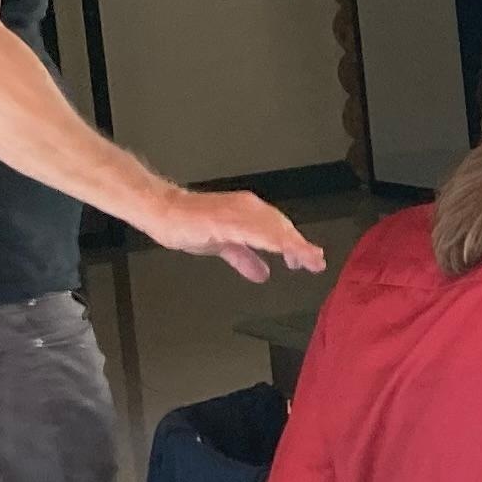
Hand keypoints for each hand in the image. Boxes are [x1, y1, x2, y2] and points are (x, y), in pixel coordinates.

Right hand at [151, 187, 327, 282]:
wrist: (164, 211)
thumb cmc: (191, 223)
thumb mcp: (225, 246)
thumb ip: (245, 258)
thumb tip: (263, 274)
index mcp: (249, 213)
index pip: (280, 229)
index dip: (297, 244)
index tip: (312, 259)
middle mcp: (248, 208)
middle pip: (282, 228)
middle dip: (300, 246)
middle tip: (316, 262)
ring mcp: (237, 212)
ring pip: (272, 228)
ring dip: (292, 244)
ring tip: (307, 259)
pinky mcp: (225, 218)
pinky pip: (252, 230)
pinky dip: (270, 240)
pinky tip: (281, 250)